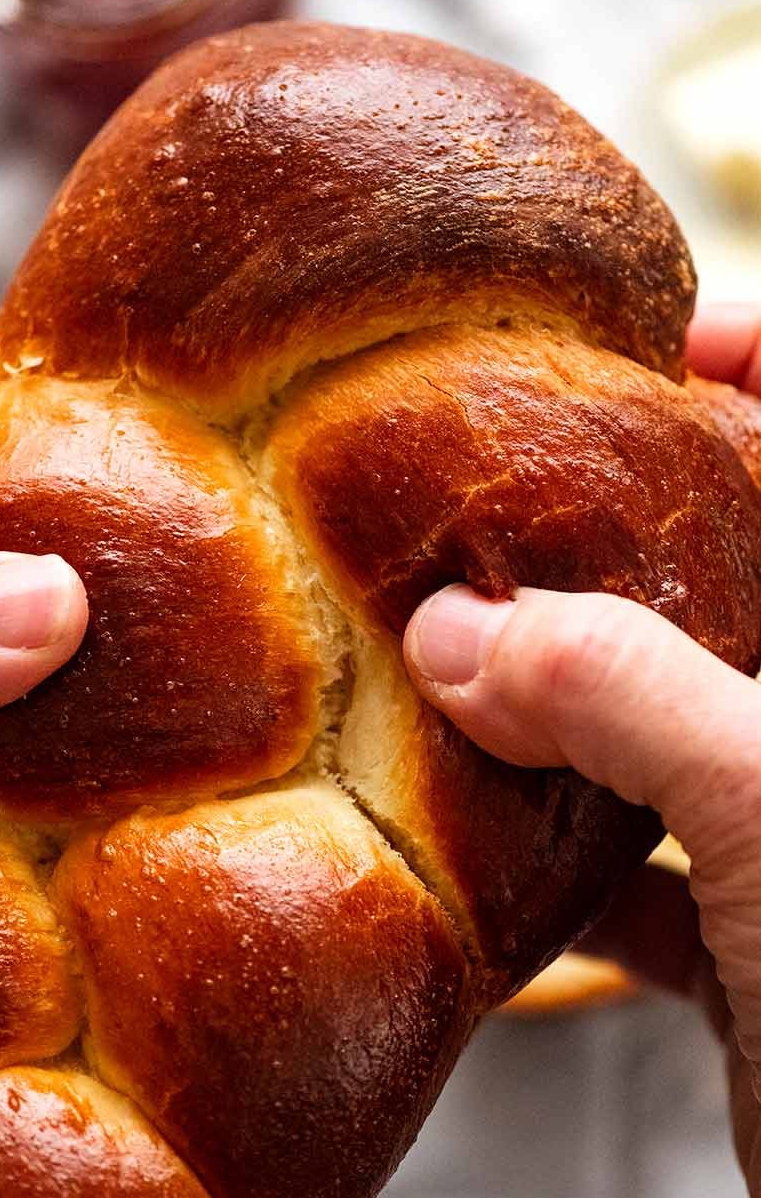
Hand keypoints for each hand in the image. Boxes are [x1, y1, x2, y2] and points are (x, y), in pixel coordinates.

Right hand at [402, 304, 760, 1197]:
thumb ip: (622, 690)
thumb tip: (464, 633)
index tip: (668, 343)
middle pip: (743, 585)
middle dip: (621, 549)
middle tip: (506, 519)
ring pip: (683, 720)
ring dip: (571, 701)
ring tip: (464, 659)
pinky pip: (657, 853)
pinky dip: (571, 845)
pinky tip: (497, 840)